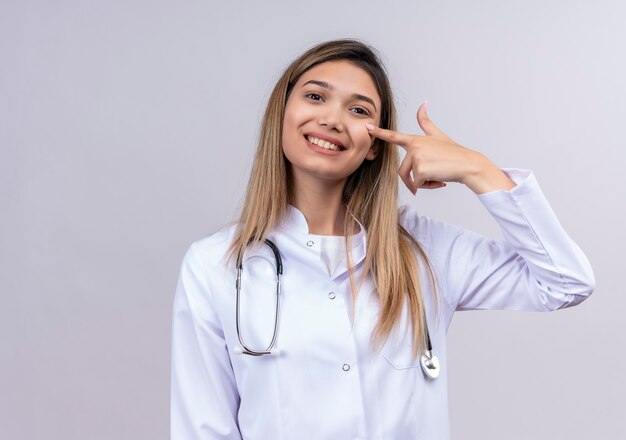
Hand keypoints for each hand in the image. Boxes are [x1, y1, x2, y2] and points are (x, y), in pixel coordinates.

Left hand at [365, 101, 489, 194]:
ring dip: (421, 184)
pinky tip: (439, 181)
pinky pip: (418, 183)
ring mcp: (416, 157)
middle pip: (402, 171)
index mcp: (415, 140)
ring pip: (410, 178)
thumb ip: (426, 122)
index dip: (379, 132)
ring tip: (436, 180)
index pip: (394, 136)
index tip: (367, 127)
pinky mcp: (420, 169)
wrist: (468, 164)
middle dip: (412, 181)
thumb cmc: (453, 152)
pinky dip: (428, 186)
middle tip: (427, 182)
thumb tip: (423, 102)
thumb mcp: (438, 135)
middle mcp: (414, 147)